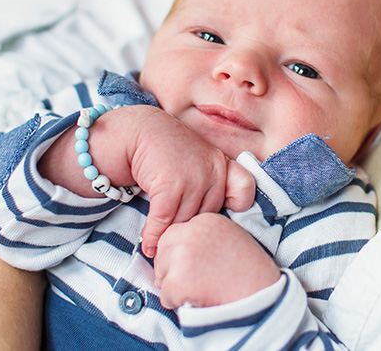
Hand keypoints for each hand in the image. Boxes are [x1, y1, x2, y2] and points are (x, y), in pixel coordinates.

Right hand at [119, 105, 239, 256]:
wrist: (140, 130)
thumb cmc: (168, 152)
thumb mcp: (199, 161)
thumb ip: (212, 184)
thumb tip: (215, 225)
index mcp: (222, 165)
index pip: (240, 198)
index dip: (225, 213)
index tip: (208, 227)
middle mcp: (213, 170)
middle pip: (207, 215)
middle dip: (190, 230)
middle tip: (177, 244)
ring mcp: (193, 176)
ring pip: (185, 220)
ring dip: (169, 237)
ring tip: (161, 249)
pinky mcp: (170, 184)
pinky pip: (164, 220)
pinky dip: (154, 236)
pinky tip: (148, 245)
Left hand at [154, 214, 280, 308]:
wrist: (262, 299)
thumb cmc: (250, 275)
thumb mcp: (231, 241)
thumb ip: (205, 239)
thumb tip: (178, 250)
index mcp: (207, 221)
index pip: (176, 232)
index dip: (180, 253)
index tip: (194, 266)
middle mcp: (193, 232)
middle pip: (164, 248)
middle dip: (170, 268)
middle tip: (192, 282)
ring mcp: (184, 255)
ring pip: (161, 273)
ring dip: (174, 287)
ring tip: (201, 291)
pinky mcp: (179, 279)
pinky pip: (165, 295)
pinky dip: (177, 304)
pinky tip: (199, 301)